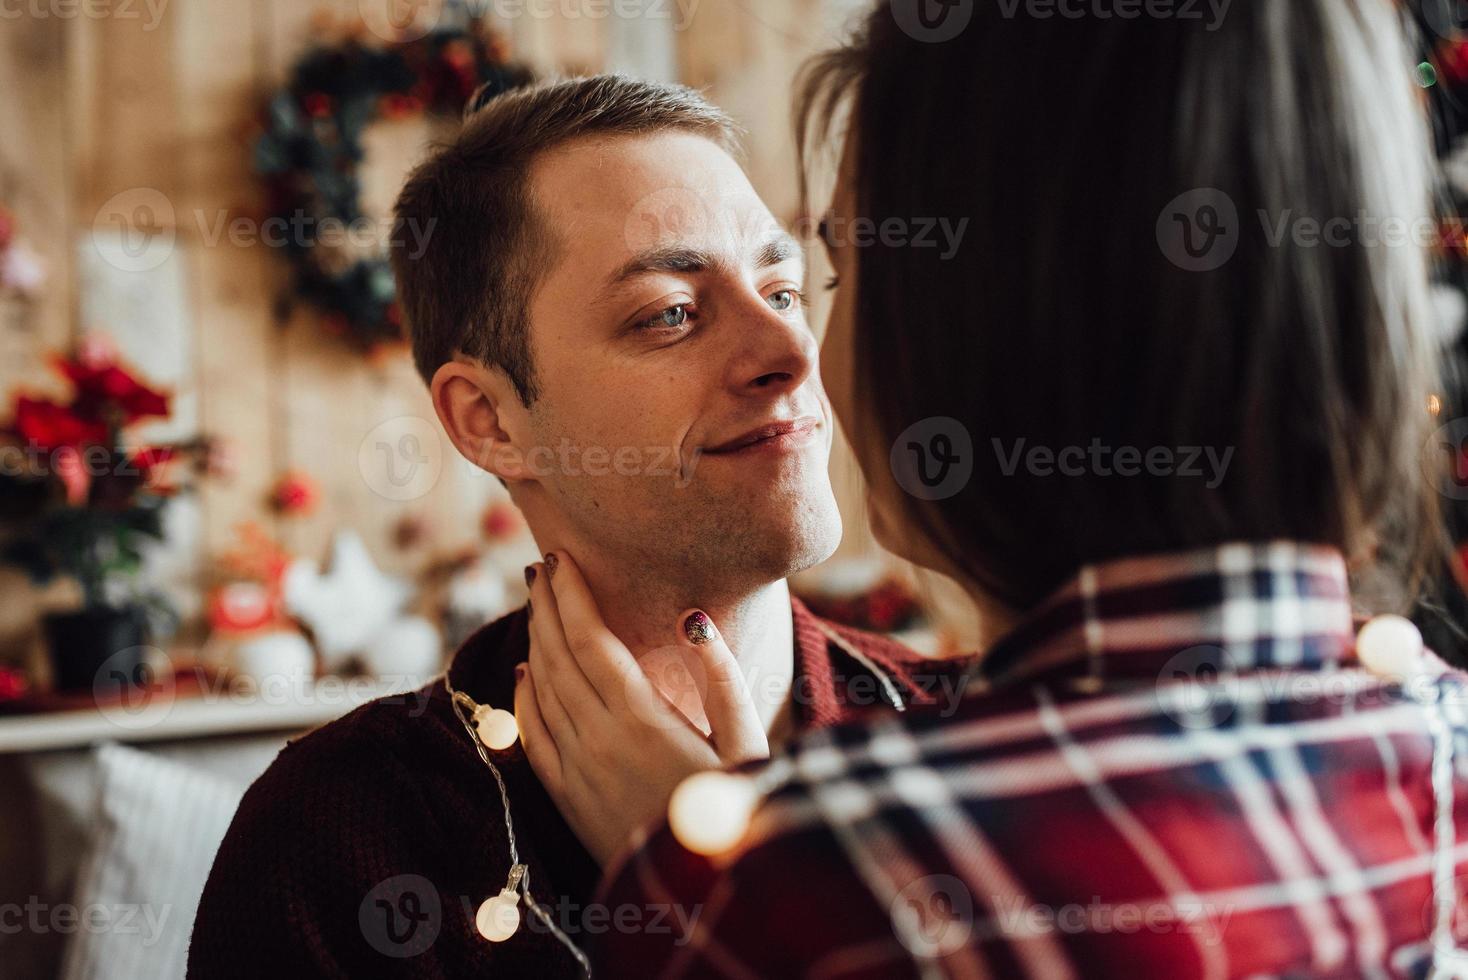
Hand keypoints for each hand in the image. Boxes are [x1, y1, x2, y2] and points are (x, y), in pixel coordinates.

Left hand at [515, 551, 768, 865]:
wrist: (704, 893)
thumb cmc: (740, 810)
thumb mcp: (747, 742)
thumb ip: (721, 678)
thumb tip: (693, 618)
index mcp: (642, 719)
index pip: (592, 640)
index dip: (573, 596)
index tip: (561, 558)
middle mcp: (599, 740)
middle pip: (558, 657)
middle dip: (547, 606)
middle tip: (541, 566)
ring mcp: (577, 771)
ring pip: (541, 691)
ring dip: (535, 642)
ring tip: (537, 604)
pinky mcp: (569, 800)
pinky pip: (532, 738)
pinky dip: (523, 698)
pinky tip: (524, 672)